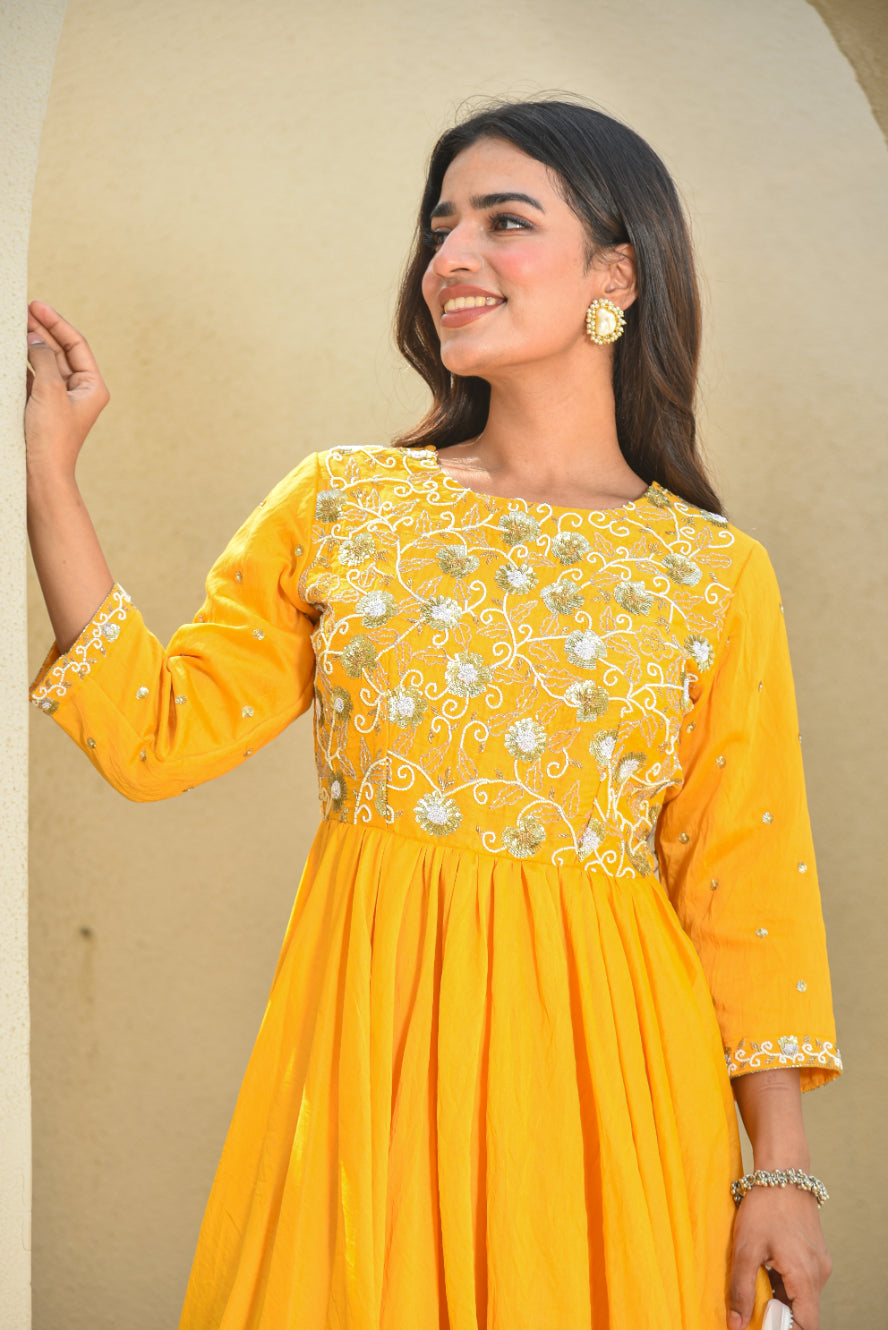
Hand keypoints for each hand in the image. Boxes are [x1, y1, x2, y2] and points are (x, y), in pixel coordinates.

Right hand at [25, 301, 109, 476]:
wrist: (39, 475)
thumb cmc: (51, 438)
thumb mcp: (49, 390)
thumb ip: (43, 358)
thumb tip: (35, 337)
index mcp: (92, 387)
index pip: (76, 345)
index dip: (57, 323)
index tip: (37, 305)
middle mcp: (79, 392)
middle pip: (60, 350)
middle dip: (42, 329)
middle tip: (23, 309)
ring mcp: (59, 400)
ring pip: (44, 363)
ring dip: (30, 344)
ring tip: (14, 324)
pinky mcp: (41, 408)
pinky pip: (32, 378)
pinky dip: (21, 364)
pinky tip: (10, 351)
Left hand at [727, 1185, 831, 1328]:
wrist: (782, 1171)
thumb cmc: (763, 1205)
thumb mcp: (745, 1248)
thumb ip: (740, 1289)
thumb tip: (736, 1324)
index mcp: (805, 1275)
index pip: (807, 1326)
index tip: (763, 1327)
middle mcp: (818, 1273)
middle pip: (804, 1313)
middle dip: (780, 1317)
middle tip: (753, 1307)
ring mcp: (819, 1262)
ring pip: (802, 1296)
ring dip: (781, 1299)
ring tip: (757, 1282)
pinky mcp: (815, 1253)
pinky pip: (803, 1280)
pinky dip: (785, 1284)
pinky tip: (766, 1269)